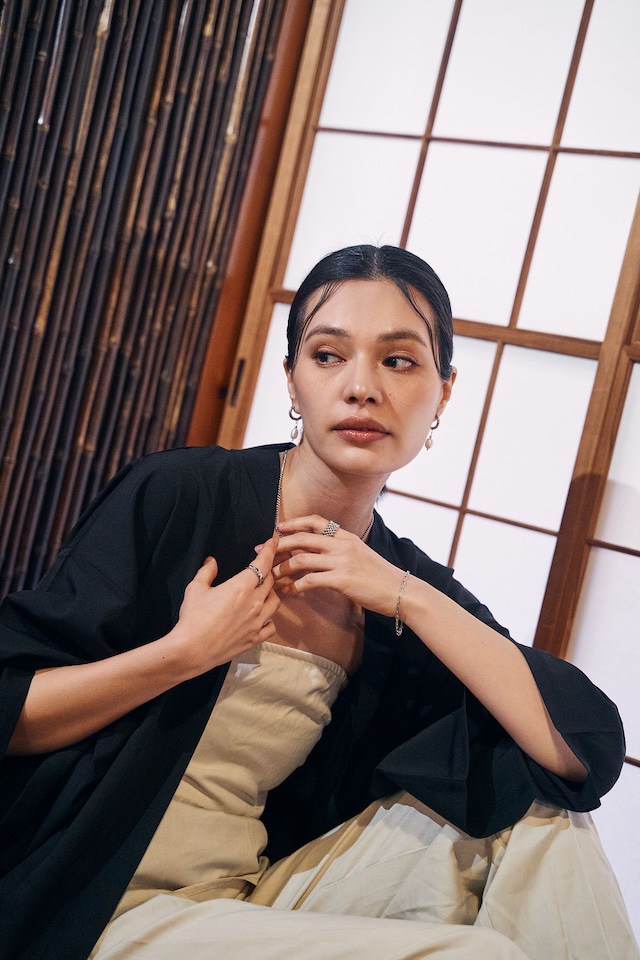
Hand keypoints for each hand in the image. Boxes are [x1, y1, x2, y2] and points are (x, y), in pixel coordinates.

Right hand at [171, 535, 280, 673]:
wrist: (191, 650)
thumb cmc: (193, 617)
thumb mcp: (195, 588)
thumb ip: (206, 572)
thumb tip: (212, 561)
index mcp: (242, 586)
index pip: (263, 562)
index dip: (270, 549)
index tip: (274, 540)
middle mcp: (255, 602)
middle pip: (271, 580)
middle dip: (268, 570)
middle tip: (263, 567)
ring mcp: (258, 621)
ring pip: (275, 601)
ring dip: (271, 593)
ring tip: (262, 591)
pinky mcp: (256, 638)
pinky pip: (272, 625)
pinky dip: (270, 618)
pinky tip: (262, 617)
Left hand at [273, 516, 404, 617]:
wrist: (400, 590)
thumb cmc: (380, 576)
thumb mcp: (361, 554)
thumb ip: (341, 549)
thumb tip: (320, 552)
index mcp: (346, 536)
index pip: (316, 521)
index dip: (294, 523)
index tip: (278, 528)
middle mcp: (342, 544)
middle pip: (302, 538)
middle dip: (279, 544)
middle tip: (262, 551)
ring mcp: (341, 561)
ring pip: (301, 560)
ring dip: (282, 568)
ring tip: (271, 576)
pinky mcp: (341, 580)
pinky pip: (309, 581)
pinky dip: (294, 586)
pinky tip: (288, 591)